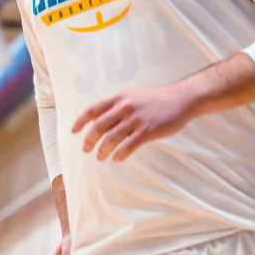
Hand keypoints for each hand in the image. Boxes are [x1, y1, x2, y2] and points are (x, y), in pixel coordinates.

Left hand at [72, 83, 195, 161]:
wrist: (181, 99)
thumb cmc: (157, 99)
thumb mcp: (134, 95)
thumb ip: (118, 105)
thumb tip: (100, 118)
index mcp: (119, 97)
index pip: (92, 109)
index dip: (80, 121)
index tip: (73, 131)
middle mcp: (125, 107)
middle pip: (99, 126)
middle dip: (89, 140)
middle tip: (86, 149)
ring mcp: (136, 119)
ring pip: (112, 139)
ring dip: (103, 150)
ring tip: (101, 157)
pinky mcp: (148, 131)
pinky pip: (129, 146)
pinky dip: (120, 154)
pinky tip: (118, 158)